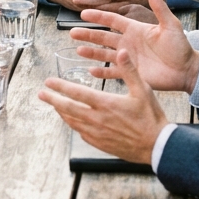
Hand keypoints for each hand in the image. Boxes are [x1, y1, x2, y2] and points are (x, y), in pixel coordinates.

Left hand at [38, 49, 167, 164]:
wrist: (157, 146)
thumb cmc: (151, 118)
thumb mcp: (143, 90)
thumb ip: (129, 70)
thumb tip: (121, 52)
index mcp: (105, 104)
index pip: (76, 93)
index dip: (60, 87)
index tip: (49, 82)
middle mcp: (97, 119)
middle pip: (68, 108)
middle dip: (52, 100)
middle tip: (41, 94)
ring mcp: (97, 133)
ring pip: (72, 122)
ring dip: (61, 112)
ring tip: (54, 106)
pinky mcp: (100, 143)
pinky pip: (81, 133)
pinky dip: (73, 125)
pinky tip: (73, 121)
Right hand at [68, 0, 198, 92]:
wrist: (187, 70)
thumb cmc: (180, 47)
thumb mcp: (170, 25)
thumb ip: (160, 8)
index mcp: (136, 29)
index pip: (113, 20)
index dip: (99, 16)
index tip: (83, 13)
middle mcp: (129, 43)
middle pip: (103, 37)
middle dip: (88, 34)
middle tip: (71, 32)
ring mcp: (129, 59)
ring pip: (105, 55)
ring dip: (91, 52)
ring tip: (77, 50)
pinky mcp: (131, 74)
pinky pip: (113, 73)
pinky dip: (102, 73)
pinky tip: (90, 71)